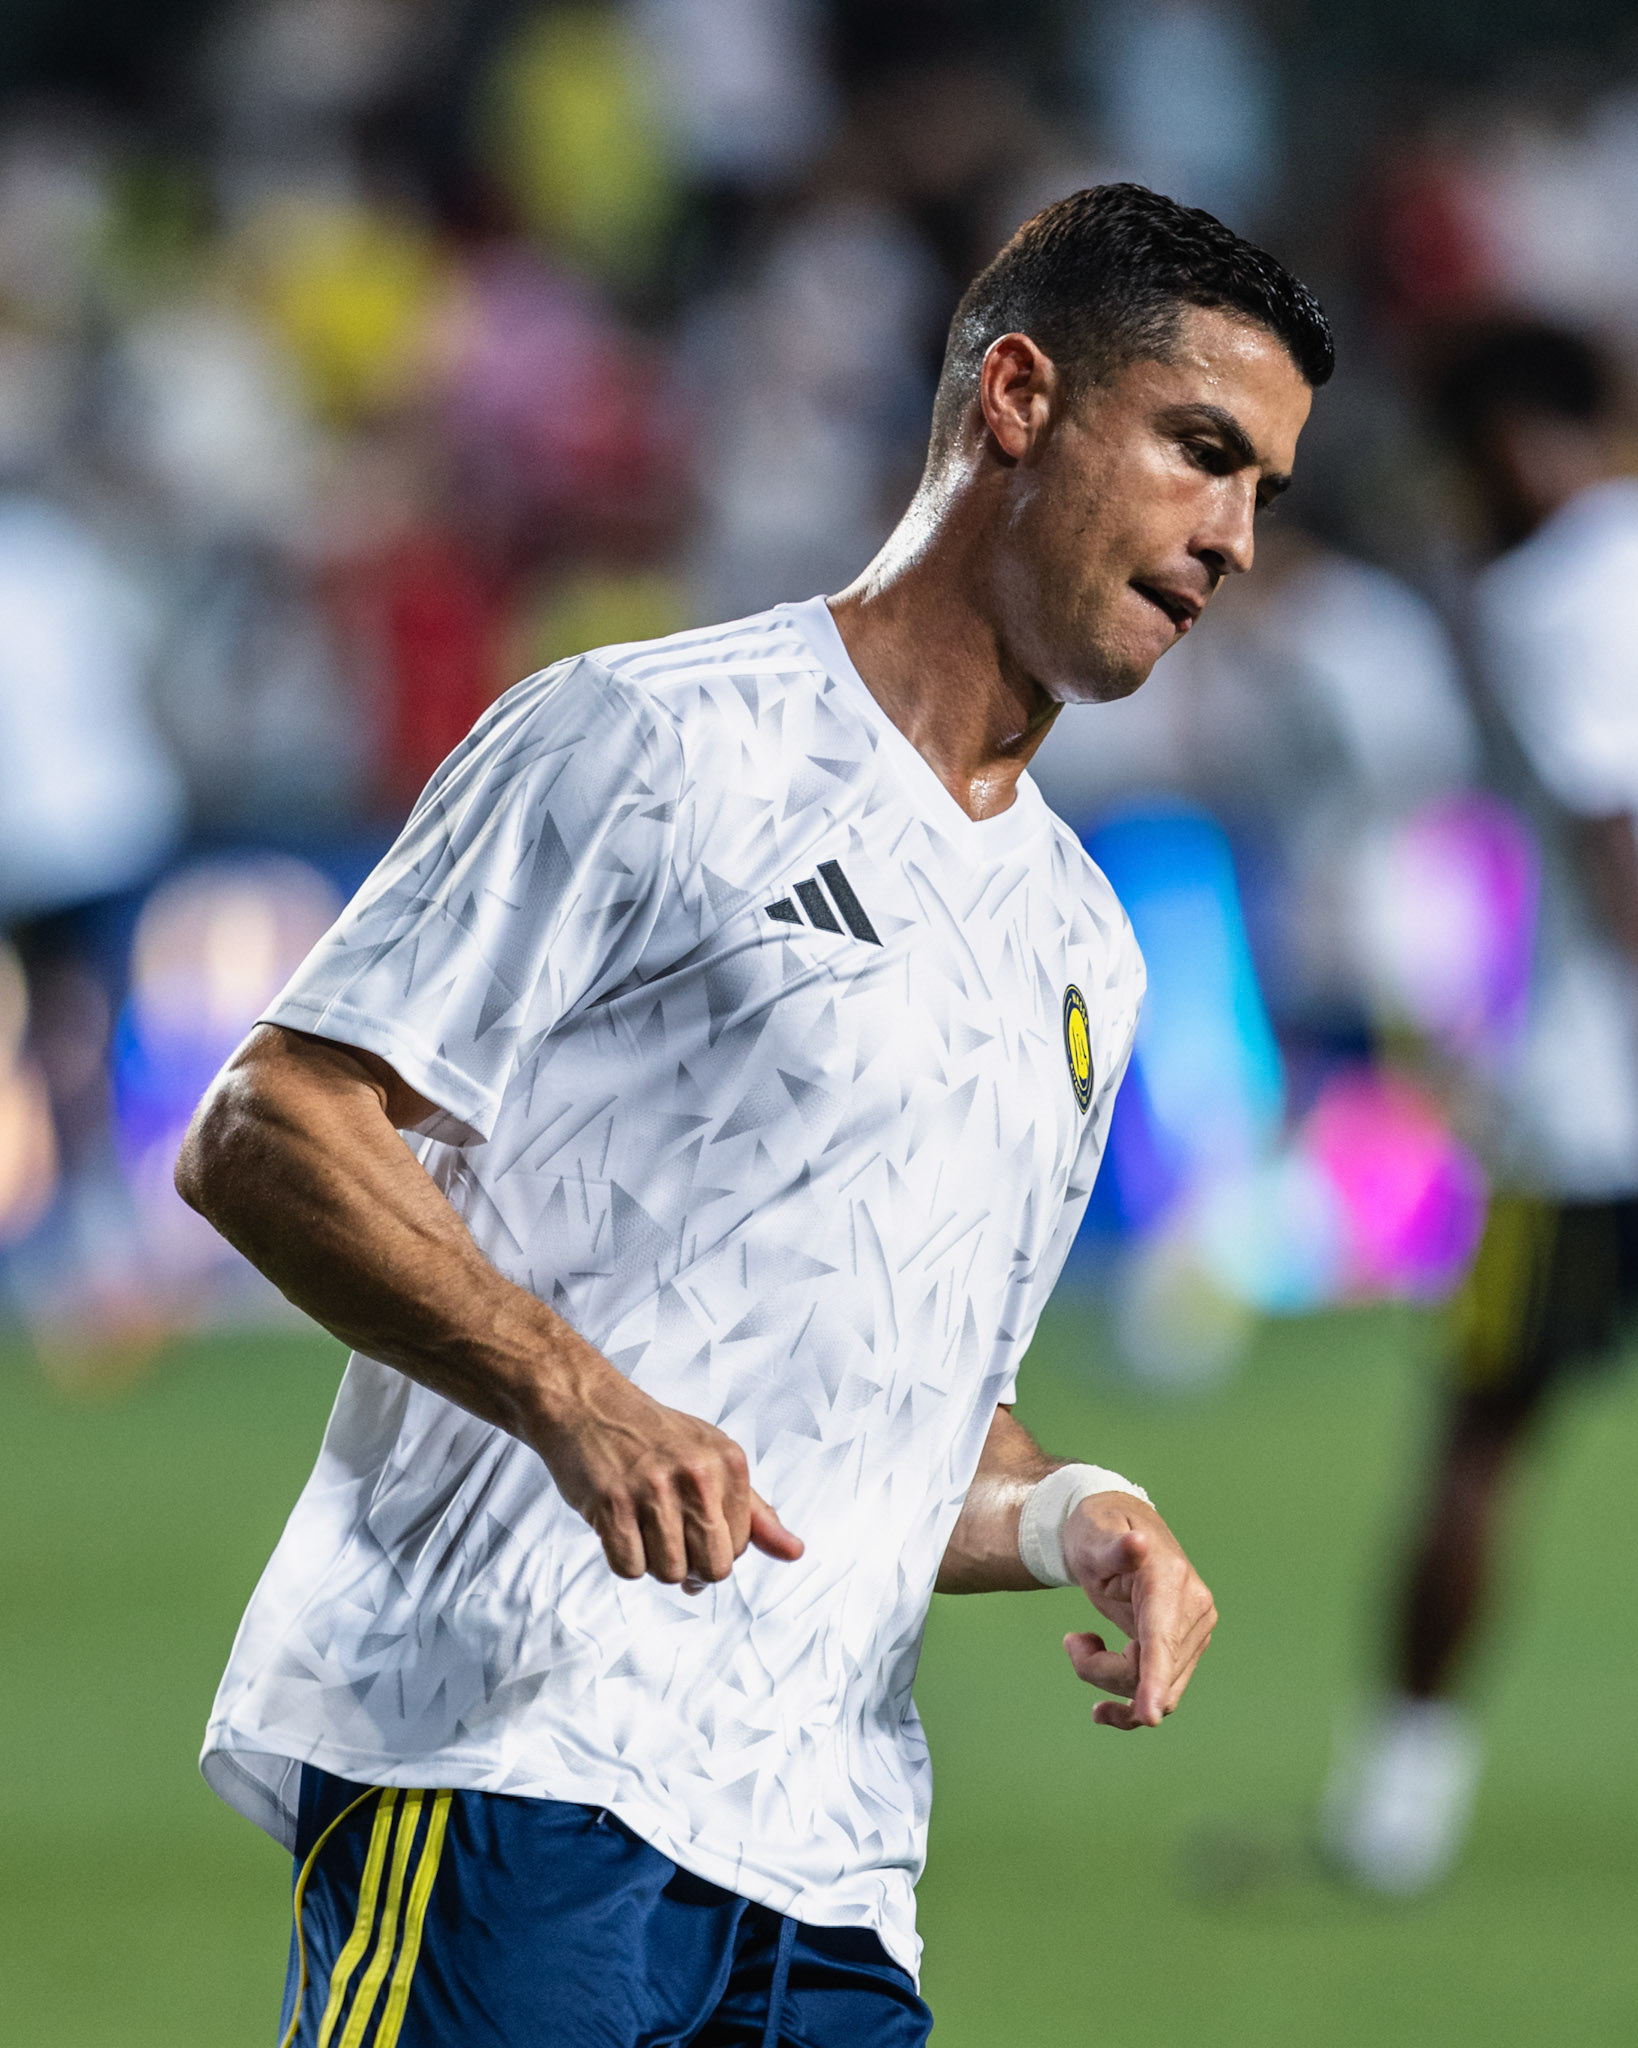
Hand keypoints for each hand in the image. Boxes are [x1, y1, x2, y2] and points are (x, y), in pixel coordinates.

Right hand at [535, 1359, 803, 1587]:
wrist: (589, 1404)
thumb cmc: (654, 1437)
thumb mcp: (713, 1460)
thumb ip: (754, 1511)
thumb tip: (794, 1552)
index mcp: (729, 1462)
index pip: (740, 1548)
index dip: (714, 1552)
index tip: (691, 1532)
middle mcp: (697, 1473)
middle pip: (713, 1568)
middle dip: (691, 1569)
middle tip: (669, 1540)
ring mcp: (653, 1488)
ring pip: (670, 1573)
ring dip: (654, 1563)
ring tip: (642, 1527)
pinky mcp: (612, 1502)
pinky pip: (629, 1568)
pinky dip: (623, 1559)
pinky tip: (618, 1527)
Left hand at [1059, 1494, 1215, 1729]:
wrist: (1117, 1531)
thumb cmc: (1098, 1531)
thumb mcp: (1093, 1536)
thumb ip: (1114, 1549)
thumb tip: (1138, 1546)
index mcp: (1170, 1580)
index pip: (1162, 1639)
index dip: (1155, 1678)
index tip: (1150, 1715)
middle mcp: (1194, 1609)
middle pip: (1150, 1672)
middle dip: (1102, 1670)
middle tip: (1072, 1641)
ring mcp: (1195, 1632)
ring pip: (1156, 1691)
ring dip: (1109, 1680)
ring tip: (1081, 1644)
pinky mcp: (1186, 1649)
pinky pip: (1162, 1695)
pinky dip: (1131, 1708)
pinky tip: (1103, 1709)